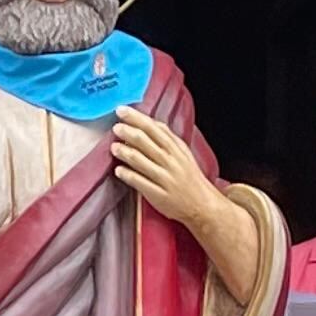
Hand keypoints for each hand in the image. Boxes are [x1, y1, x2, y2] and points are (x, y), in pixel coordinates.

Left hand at [108, 109, 227, 237]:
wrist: (202, 205)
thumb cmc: (190, 177)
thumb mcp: (184, 153)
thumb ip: (168, 138)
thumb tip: (150, 122)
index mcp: (176, 148)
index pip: (153, 128)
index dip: (136, 118)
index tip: (122, 110)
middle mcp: (170, 161)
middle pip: (145, 142)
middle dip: (128, 132)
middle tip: (116, 128)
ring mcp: (164, 178)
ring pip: (140, 160)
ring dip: (124, 152)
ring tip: (113, 147)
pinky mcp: (158, 195)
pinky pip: (139, 182)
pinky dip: (127, 175)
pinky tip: (118, 170)